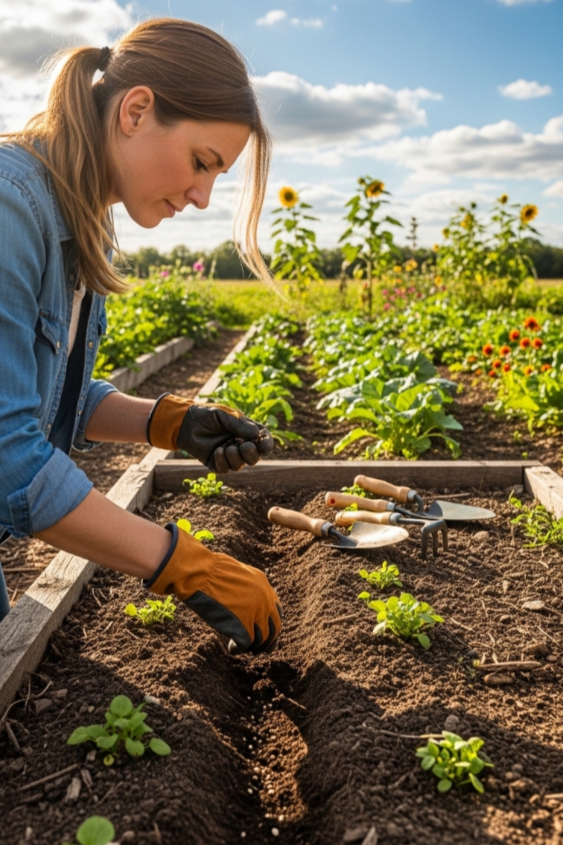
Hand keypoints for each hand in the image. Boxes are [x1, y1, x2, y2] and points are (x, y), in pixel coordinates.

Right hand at [145, 524, 281, 654]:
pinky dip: (238, 649)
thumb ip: (248, 588)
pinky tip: (231, 647)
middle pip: (273, 628)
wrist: (201, 573)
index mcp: (264, 586)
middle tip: (258, 650)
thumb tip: (247, 603)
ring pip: (261, 639)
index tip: (266, 634)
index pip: (276, 611)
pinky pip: (245, 644)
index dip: (271, 625)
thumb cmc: (210, 571)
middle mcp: (265, 600)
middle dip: (267, 642)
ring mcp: (256, 614)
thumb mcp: (238, 574)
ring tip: (240, 647)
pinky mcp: (243, 626)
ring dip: (252, 646)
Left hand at [147, 393, 273, 471]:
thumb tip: (256, 434)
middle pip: (254, 458)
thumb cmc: (206, 415)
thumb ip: (239, 424)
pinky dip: (223, 462)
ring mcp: (228, 455)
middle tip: (244, 445)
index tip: (263, 446)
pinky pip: (224, 469)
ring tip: (227, 447)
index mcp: (246, 431)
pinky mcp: (215, 463)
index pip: (262, 441)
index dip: (266, 445)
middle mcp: (239, 444)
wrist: (185, 422)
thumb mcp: (224, 415)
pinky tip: (217, 451)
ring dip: (236, 458)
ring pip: (240, 465)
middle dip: (251, 454)